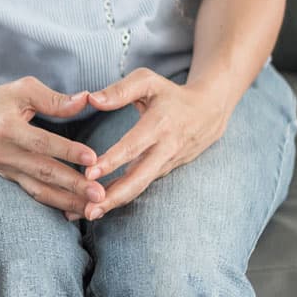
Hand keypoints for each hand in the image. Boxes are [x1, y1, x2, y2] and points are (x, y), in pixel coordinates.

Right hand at [0, 76, 105, 218]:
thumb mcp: (22, 91)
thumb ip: (54, 99)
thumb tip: (86, 100)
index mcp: (7, 128)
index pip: (41, 142)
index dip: (66, 151)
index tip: (93, 158)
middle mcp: (5, 153)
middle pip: (42, 172)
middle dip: (73, 185)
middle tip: (99, 194)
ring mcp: (6, 170)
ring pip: (39, 190)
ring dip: (67, 201)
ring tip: (93, 210)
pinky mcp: (9, 179)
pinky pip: (34, 194)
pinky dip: (55, 203)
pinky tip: (75, 211)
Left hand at [83, 68, 231, 219]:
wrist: (209, 112)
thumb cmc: (170, 94)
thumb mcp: (147, 81)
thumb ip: (119, 90)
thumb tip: (90, 99)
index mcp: (160, 124)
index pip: (134, 145)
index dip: (112, 160)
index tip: (89, 172)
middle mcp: (165, 149)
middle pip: (139, 178)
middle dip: (114, 196)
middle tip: (89, 210)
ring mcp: (166, 164)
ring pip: (139, 187)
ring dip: (115, 203)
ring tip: (88, 215)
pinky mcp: (163, 172)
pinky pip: (140, 187)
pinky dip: (120, 198)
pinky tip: (97, 208)